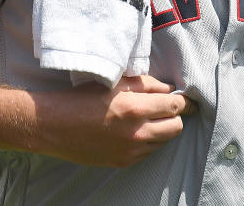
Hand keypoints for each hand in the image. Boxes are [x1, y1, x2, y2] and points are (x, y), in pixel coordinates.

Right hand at [30, 74, 196, 167]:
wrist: (54, 126)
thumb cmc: (82, 98)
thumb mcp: (114, 82)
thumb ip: (146, 84)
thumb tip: (168, 89)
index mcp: (135, 108)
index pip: (175, 105)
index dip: (185, 101)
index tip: (189, 99)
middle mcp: (136, 132)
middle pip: (176, 127)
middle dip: (176, 116)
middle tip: (167, 107)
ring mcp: (130, 151)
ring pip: (163, 141)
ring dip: (162, 129)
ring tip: (148, 118)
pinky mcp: (123, 162)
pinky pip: (147, 152)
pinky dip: (148, 141)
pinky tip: (134, 131)